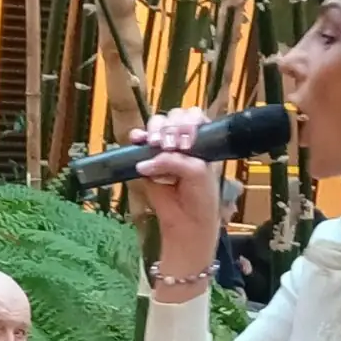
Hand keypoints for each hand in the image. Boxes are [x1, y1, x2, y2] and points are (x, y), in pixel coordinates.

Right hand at [128, 109, 221, 293]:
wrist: (187, 223)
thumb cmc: (200, 198)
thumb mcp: (196, 174)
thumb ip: (175, 161)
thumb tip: (146, 160)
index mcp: (202, 141)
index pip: (194, 117)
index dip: (188, 122)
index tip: (185, 140)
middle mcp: (183, 141)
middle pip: (174, 117)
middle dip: (171, 126)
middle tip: (170, 144)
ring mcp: (164, 150)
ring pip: (156, 126)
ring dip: (155, 130)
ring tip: (155, 144)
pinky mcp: (147, 161)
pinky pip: (140, 143)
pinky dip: (138, 138)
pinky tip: (138, 140)